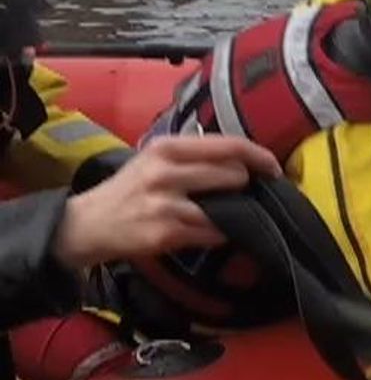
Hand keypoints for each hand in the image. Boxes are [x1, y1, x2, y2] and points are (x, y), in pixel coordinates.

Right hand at [51, 134, 281, 268]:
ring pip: (226, 208)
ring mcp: (166, 204)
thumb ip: (193, 157)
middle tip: (240, 195)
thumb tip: (242, 161)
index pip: (228, 145)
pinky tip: (208, 232)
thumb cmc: (130, 190)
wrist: (89, 223)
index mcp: (168, 148)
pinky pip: (213, 234)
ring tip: (225, 215)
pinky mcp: (166, 233)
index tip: (274, 168)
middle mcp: (167, 171)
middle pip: (234, 175)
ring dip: (234, 214)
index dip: (259, 156)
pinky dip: (218, 234)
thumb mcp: (154, 160)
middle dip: (244, 187)